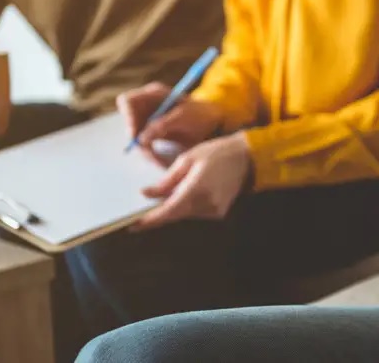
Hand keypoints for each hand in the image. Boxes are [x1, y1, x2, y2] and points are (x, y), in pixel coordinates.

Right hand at [117, 82, 223, 166]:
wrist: (214, 124)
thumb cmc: (200, 115)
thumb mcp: (182, 118)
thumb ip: (161, 126)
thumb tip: (140, 139)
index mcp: (153, 94)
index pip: (127, 102)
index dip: (127, 118)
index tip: (136, 135)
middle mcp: (146, 105)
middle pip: (128, 121)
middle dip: (136, 139)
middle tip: (149, 154)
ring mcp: (148, 119)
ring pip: (134, 136)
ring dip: (144, 150)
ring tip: (159, 161)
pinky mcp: (151, 133)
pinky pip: (143, 144)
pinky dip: (150, 154)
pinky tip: (161, 160)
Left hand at [132, 133, 250, 230]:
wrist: (245, 158)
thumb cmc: (215, 153)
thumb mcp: (187, 159)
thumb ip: (167, 180)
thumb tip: (146, 194)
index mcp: (197, 189)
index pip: (169, 211)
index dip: (150, 220)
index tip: (133, 225)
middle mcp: (206, 204)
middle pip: (175, 215)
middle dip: (157, 216)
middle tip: (137, 218)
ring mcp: (214, 211)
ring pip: (184, 215)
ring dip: (171, 210)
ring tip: (158, 203)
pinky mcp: (218, 212)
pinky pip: (194, 213)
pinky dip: (184, 207)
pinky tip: (180, 198)